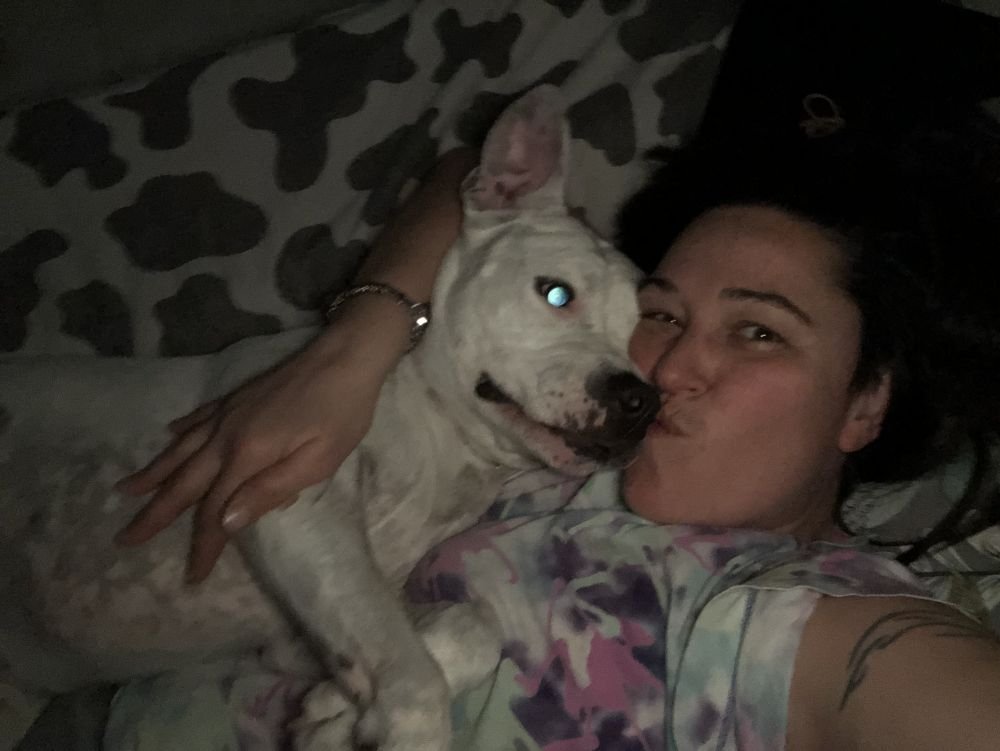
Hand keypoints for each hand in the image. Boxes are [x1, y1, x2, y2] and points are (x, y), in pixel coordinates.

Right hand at [115, 148, 471, 582]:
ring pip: (180, 449)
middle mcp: (226, 435)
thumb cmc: (341, 413)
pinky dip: (178, 432)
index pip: (214, 510)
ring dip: (153, 473)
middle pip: (184, 482)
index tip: (192, 576)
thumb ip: (270, 490)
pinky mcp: (237, 396)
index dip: (203, 544)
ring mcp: (228, 412)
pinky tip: (168, 435)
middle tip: (125, 539)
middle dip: (155, 514)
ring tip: (126, 492)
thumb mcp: (317, 461)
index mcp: (247, 456)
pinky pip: (197, 419)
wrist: (346, 355)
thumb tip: (224, 521)